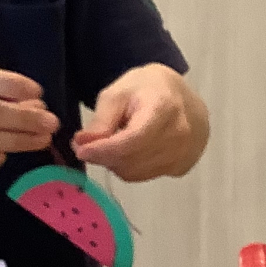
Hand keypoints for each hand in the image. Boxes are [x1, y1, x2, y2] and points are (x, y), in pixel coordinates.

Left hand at [72, 64, 209, 180]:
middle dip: (104, 156)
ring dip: (115, 163)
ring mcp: (184, 153)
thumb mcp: (119, 93)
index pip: (133, 139)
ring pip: (135, 172)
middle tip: (89, 145)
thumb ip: (101, 120)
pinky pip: (145, 176)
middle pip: (132, 159)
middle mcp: (180, 134)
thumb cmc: (148, 90)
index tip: (81, 150)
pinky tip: (131, 151)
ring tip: (113, 144)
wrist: (182, 98)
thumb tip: (82, 143)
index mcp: (164, 107)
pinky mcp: (182, 166)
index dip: (104, 149)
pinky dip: (130, 168)